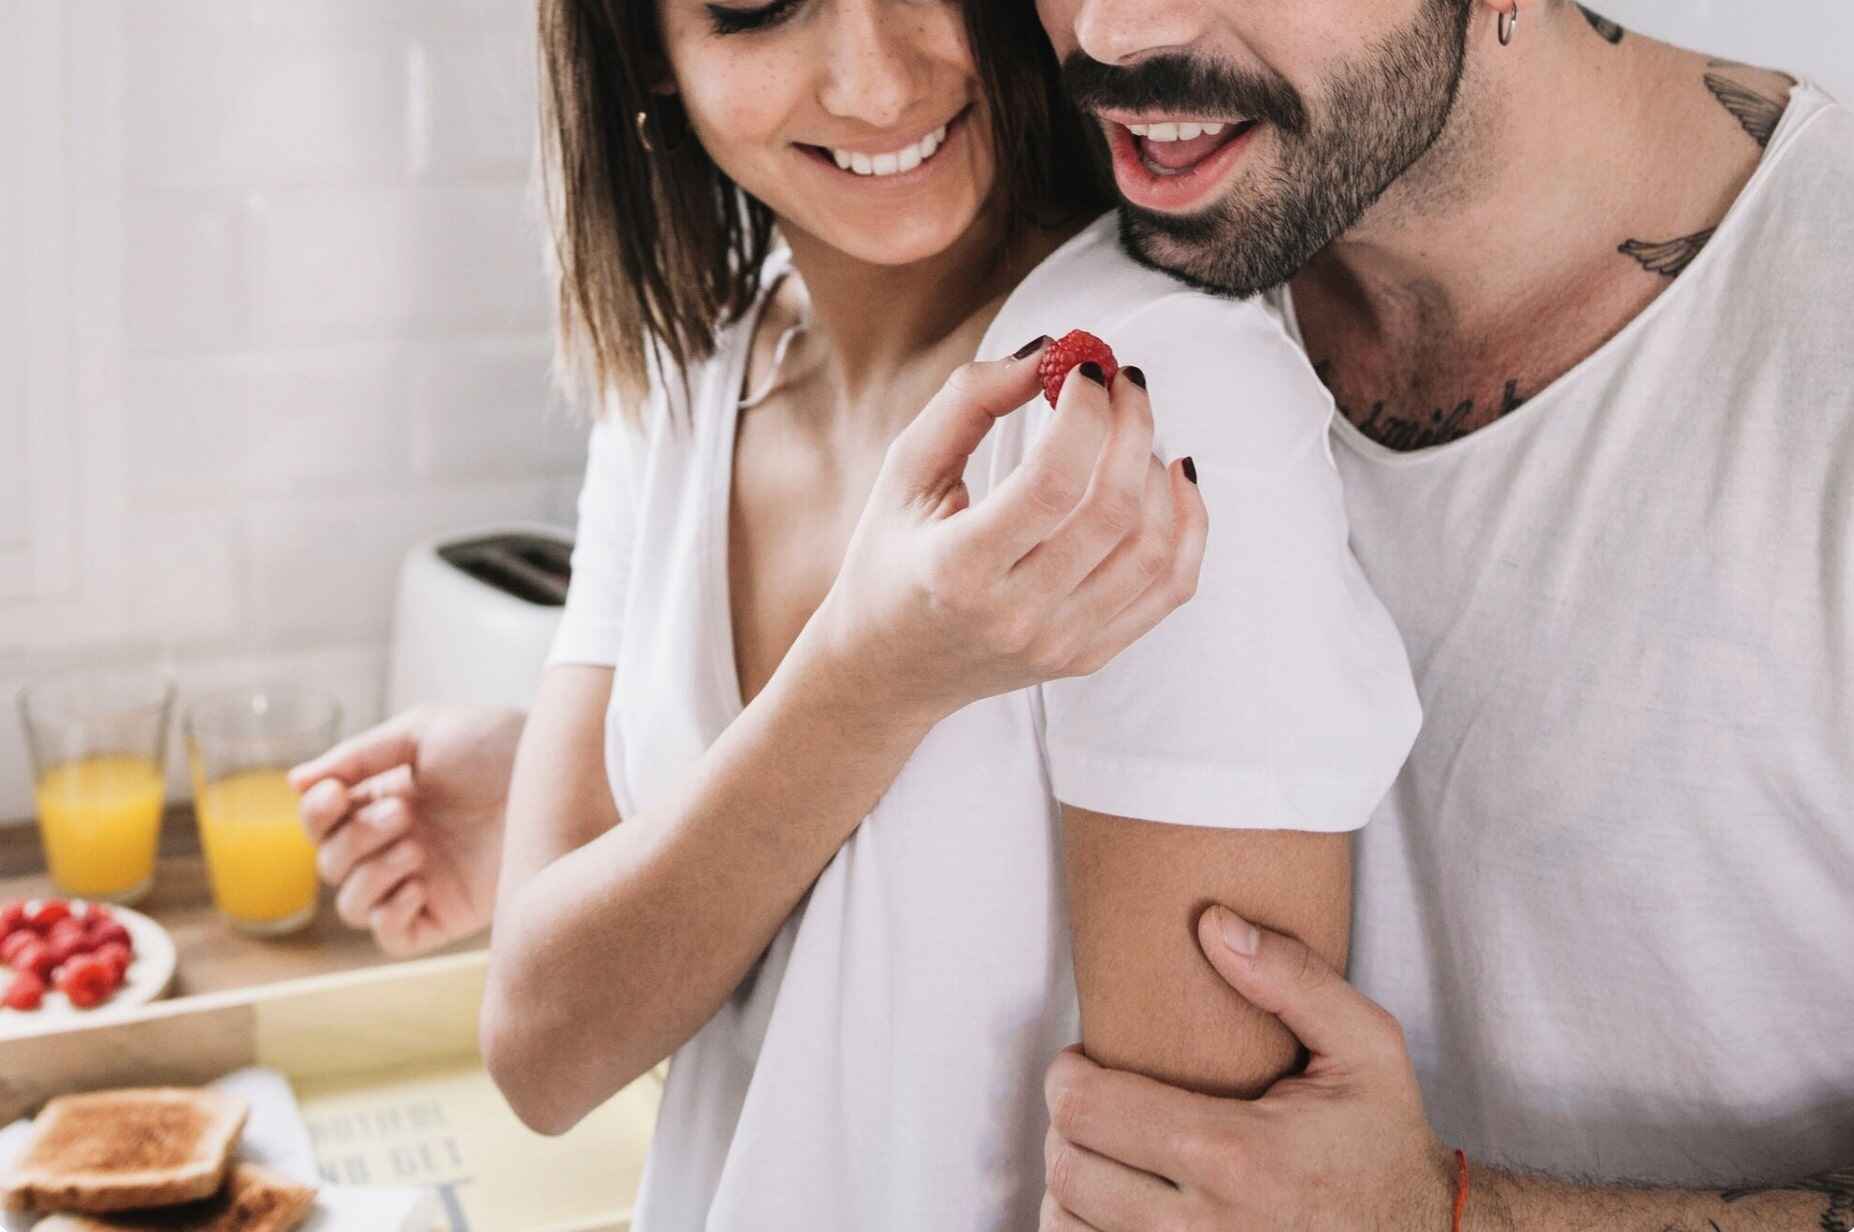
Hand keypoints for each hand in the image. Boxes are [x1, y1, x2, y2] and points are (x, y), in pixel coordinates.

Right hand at [288, 705, 523, 957]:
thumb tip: (294, 782)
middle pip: (331, 866)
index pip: (321, 823)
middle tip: (403, 813)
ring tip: (416, 847)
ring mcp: (421, 881)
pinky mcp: (449, 914)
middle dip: (354, 839)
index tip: (338, 794)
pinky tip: (418, 883)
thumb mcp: (422, 733)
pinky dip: (390, 915)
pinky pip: (393, 938)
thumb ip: (358, 757)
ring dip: (370, 876)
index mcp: (383, 799)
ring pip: (353, 906)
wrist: (557, 775)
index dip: (316, 814)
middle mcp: (396, 843)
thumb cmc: (497, 744)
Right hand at [812, 341, 1207, 724]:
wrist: (889, 669)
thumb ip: (969, 401)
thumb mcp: (905, 472)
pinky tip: (1170, 477)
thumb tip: (1051, 352)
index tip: (1086, 368)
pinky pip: (1171, 588)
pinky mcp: (1089, 656)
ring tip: (1129, 431)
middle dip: (1132, 426)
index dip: (1084, 413)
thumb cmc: (892, 556)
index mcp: (957, 570)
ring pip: (1153, 548)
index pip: (1051, 482)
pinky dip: (1188, 524)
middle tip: (1124, 380)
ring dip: (1154, 469)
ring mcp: (1060, 644)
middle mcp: (1015, 616)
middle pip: (1112, 511)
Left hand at [1041, 907, 1454, 1230]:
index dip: (1068, 1075)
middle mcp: (1207, 1227)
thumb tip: (1213, 923)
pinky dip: (1086, 1230)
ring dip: (1070, 1184)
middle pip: (1069, 1169)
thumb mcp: (1366, 1046)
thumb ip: (1291, 976)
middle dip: (1066, 1124)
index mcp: (1237, 1152)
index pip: (1089, 1109)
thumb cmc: (1386, 1143)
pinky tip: (1114, 1204)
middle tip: (1090, 1100)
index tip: (1082, 1062)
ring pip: (1066, 1227)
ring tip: (1100, 1152)